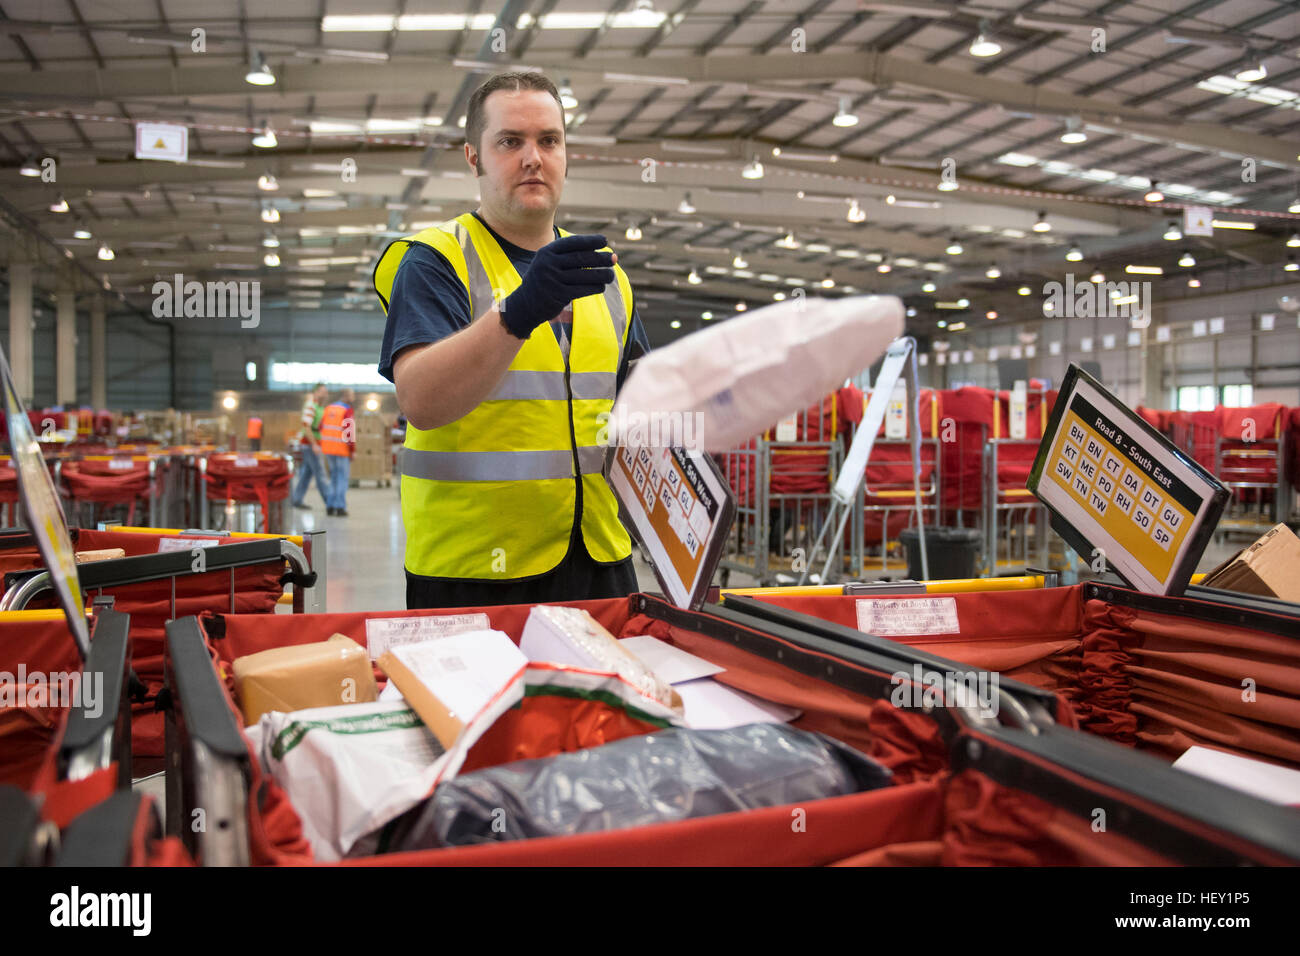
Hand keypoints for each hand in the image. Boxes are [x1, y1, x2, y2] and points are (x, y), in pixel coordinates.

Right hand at [500, 234, 614, 339]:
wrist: (525, 304)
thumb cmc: (544, 280)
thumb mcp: (549, 263)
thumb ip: (568, 256)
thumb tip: (600, 253)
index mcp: (546, 252)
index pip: (572, 243)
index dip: (590, 241)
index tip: (605, 241)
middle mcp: (548, 264)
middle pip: (581, 259)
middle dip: (600, 258)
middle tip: (613, 258)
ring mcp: (552, 279)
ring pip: (584, 275)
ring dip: (601, 275)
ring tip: (611, 275)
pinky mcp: (558, 295)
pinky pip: (582, 289)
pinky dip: (594, 287)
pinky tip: (601, 287)